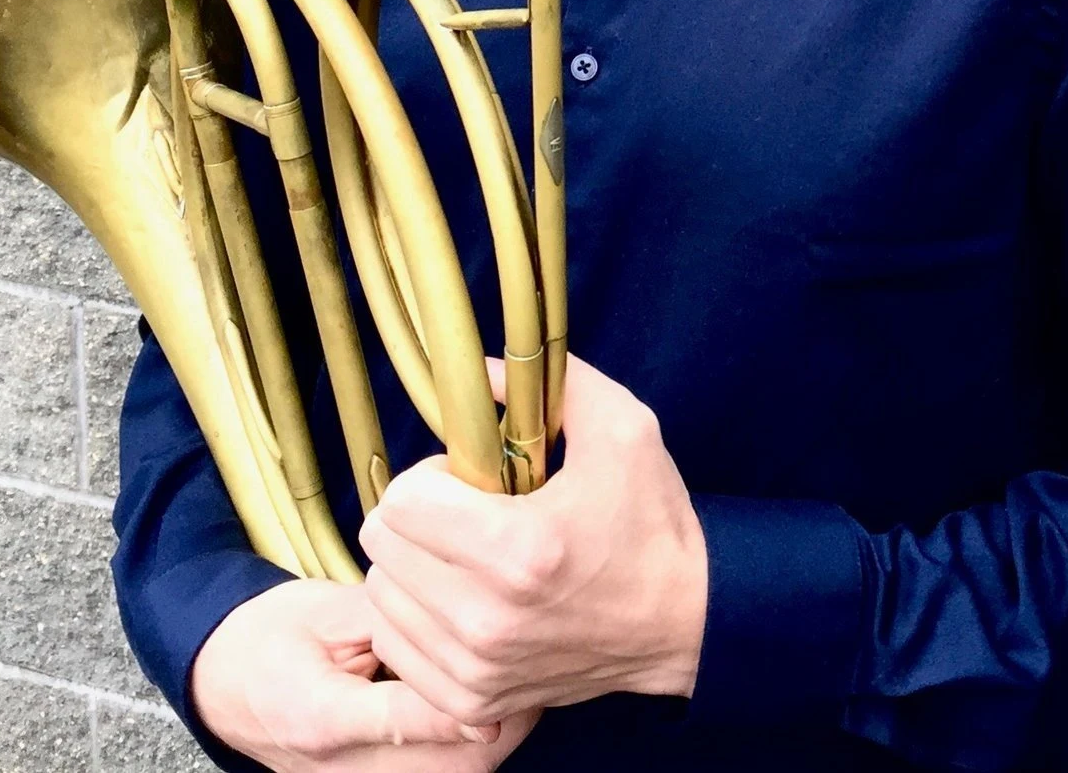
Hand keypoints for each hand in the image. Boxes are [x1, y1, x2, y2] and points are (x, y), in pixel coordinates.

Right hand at [190, 578, 539, 771]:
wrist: (222, 685)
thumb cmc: (272, 635)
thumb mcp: (325, 612)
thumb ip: (390, 622)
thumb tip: (458, 618)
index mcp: (324, 717)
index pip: (412, 718)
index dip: (468, 695)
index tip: (510, 661)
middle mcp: (346, 769)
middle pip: (452, 765)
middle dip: (504, 717)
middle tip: (532, 659)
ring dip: (496, 732)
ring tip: (518, 672)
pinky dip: (472, 744)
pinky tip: (487, 697)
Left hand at [359, 355, 708, 726]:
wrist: (686, 622)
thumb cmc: (652, 523)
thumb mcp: (621, 428)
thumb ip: (550, 381)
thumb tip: (476, 367)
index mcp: (519, 548)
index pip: (402, 503)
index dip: (431, 476)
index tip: (468, 479)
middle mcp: (488, 618)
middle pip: (383, 547)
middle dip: (414, 517)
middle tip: (462, 514)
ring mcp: (478, 668)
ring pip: (381, 598)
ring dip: (411, 567)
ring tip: (462, 557)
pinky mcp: (474, 701)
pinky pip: (396, 647)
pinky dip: (415, 619)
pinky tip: (458, 600)